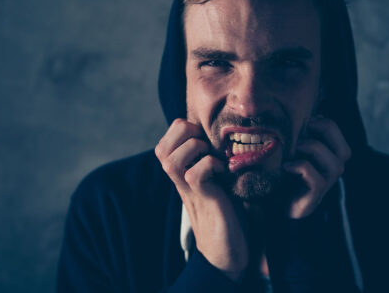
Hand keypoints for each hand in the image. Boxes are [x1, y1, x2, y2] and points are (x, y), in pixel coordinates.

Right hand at [154, 118, 247, 280]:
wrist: (226, 257)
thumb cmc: (227, 218)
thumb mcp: (217, 185)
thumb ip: (212, 166)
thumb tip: (226, 141)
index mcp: (183, 176)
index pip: (164, 144)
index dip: (181, 131)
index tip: (204, 137)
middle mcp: (181, 183)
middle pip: (161, 149)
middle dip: (184, 135)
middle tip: (206, 144)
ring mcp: (191, 192)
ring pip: (171, 160)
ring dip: (194, 149)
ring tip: (212, 156)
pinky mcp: (206, 201)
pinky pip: (195, 174)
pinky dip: (209, 165)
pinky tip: (223, 171)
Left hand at [283, 116, 351, 218]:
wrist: (272, 202)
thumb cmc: (282, 170)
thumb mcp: (290, 148)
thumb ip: (297, 133)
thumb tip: (297, 112)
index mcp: (330, 154)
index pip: (338, 133)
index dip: (323, 122)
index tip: (304, 122)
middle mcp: (332, 169)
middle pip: (344, 149)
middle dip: (324, 133)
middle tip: (303, 130)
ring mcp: (326, 183)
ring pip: (335, 164)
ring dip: (314, 149)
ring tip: (295, 148)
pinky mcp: (315, 196)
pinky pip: (318, 179)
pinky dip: (302, 168)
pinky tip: (286, 166)